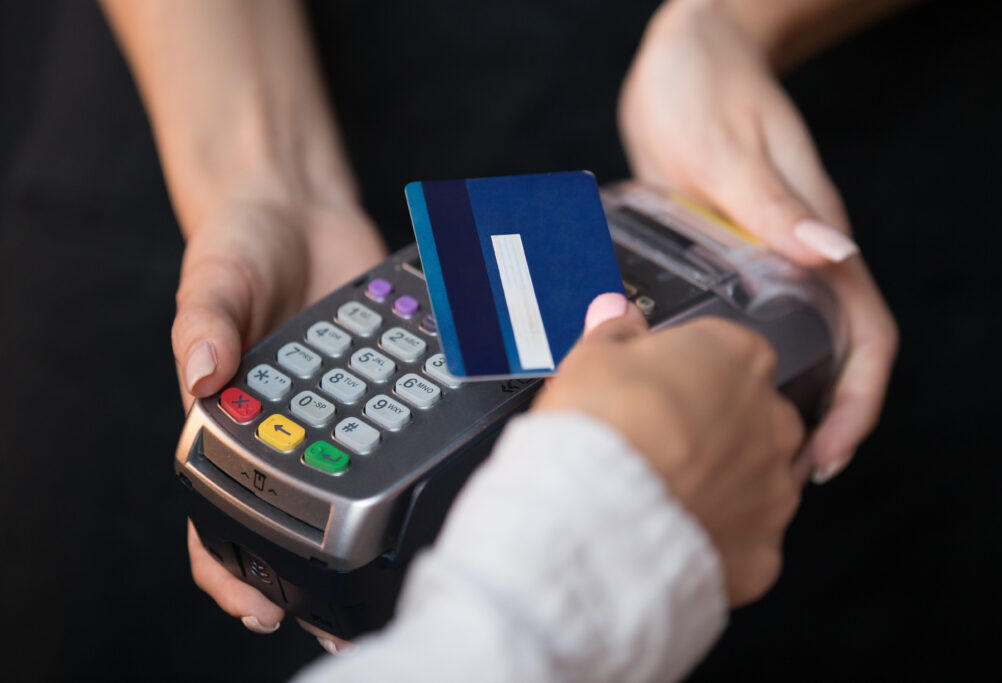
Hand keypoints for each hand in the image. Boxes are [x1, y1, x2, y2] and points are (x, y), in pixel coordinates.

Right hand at [177, 194, 385, 650]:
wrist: (294, 208)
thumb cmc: (236, 250)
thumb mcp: (210, 281)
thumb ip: (205, 326)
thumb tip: (201, 375)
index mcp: (232, 418)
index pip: (220, 509)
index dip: (233, 568)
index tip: (261, 610)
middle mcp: (288, 424)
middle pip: (300, 511)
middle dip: (324, 565)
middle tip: (355, 609)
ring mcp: (340, 405)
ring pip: (359, 472)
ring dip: (380, 508)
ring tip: (410, 543)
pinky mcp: (382, 377)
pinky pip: (401, 413)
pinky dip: (418, 433)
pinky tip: (444, 452)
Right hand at [535, 294, 805, 605]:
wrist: (597, 516)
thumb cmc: (600, 428)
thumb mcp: (591, 357)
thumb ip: (615, 332)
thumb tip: (618, 313)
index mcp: (737, 358)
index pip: (726, 350)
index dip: (687, 370)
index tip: (655, 386)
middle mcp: (772, 420)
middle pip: (751, 415)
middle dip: (714, 427)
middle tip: (658, 441)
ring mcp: (774, 488)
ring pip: (755, 479)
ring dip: (721, 483)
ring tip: (663, 493)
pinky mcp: (763, 550)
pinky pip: (746, 540)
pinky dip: (717, 539)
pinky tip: (673, 534)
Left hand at [619, 0, 897, 481]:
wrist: (685, 59)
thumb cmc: (709, 91)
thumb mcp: (732, 147)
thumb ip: (776, 205)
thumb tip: (836, 257)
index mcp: (814, 238)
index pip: (863, 335)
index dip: (857, 402)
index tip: (829, 456)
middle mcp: (797, 258)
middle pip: (833, 357)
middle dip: (819, 424)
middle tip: (774, 479)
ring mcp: (763, 260)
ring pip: (791, 348)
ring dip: (779, 404)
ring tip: (739, 456)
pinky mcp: (727, 257)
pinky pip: (745, 325)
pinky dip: (736, 368)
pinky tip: (700, 394)